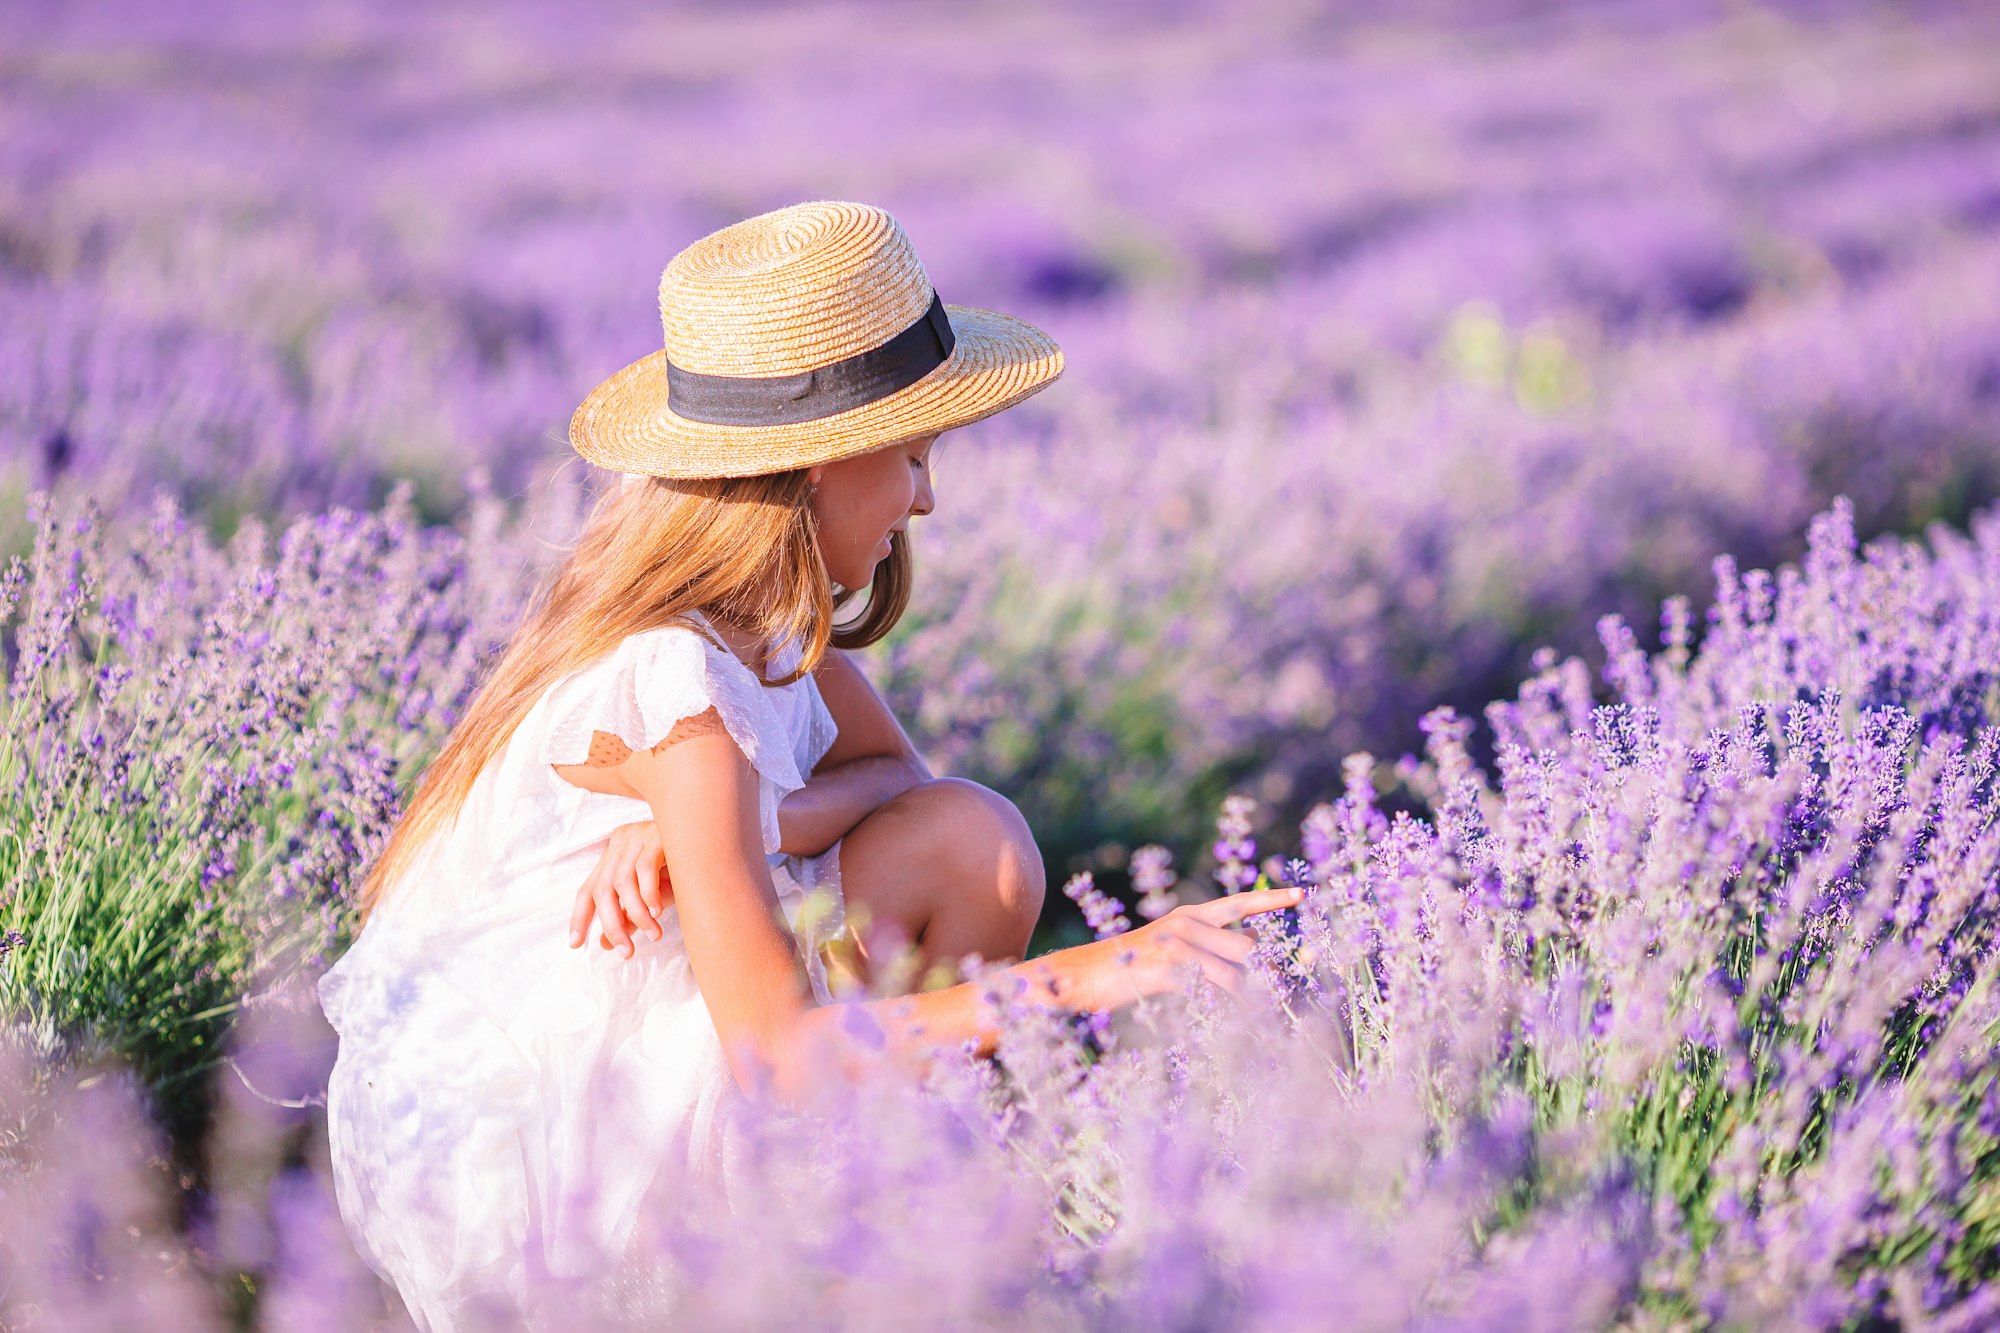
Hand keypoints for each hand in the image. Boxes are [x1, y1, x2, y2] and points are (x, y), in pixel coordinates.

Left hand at [567, 820, 673, 958]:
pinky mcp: (658, 834)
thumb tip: (604, 944)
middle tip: (625, 951)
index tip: (575, 945)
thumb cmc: (683, 872)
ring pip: (622, 882)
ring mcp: (638, 836)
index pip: (588, 890)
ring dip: (636, 914)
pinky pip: (645, 868)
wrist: (715, 845)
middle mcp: (621, 843)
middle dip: (611, 925)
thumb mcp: (651, 900)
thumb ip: (628, 918)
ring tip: (654, 934)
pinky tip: (660, 911)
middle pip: (601, 889)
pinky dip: (649, 894)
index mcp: (614, 856)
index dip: (579, 917)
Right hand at [1085, 885, 1303, 1007]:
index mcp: (1191, 915)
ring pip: (1234, 974)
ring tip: (1252, 1023)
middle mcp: (1187, 923)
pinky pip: (1212, 992)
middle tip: (1270, 1003)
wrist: (1083, 976)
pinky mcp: (1169, 968)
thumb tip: (1249, 947)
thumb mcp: (1172, 948)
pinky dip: (1224, 1012)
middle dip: (1260, 977)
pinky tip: (1222, 1025)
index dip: (1272, 899)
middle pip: (1247, 948)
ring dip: (1246, 1002)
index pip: (1240, 902)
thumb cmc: (1130, 968)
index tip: (1302, 894)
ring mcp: (1177, 944)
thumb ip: (1208, 946)